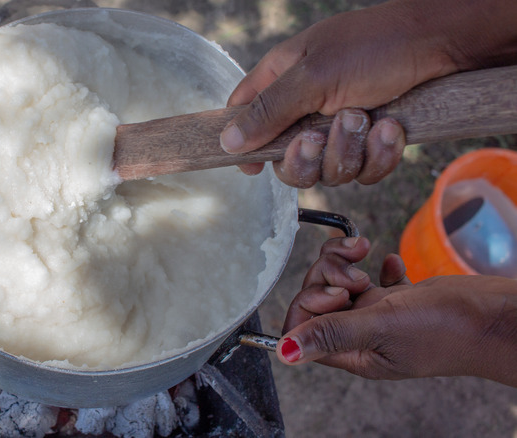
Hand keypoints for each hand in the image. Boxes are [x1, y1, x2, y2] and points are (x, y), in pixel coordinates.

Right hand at [219, 0, 484, 186]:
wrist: (443, 46)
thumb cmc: (375, 47)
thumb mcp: (313, 76)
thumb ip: (269, 111)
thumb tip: (227, 140)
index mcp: (282, 82)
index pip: (244, 117)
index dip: (244, 145)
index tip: (253, 167)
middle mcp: (307, 109)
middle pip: (286, 162)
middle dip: (307, 158)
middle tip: (318, 136)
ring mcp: (340, 130)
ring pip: (328, 172)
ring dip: (348, 151)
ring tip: (367, 118)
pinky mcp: (371, 145)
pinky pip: (363, 173)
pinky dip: (378, 156)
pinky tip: (390, 128)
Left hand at [277, 237, 516, 386]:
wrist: (496, 317)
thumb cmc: (447, 329)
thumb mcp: (381, 328)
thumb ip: (332, 334)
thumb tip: (286, 354)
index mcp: (354, 353)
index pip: (304, 326)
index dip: (311, 302)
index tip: (337, 293)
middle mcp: (362, 336)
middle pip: (319, 298)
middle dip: (328, 275)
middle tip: (355, 275)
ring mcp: (381, 316)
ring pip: (340, 283)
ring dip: (345, 264)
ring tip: (364, 256)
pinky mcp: (400, 299)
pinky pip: (372, 277)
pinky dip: (373, 265)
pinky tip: (386, 263)